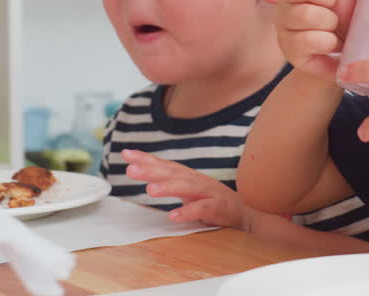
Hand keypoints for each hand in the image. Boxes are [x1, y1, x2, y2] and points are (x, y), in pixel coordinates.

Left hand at [121, 149, 253, 228]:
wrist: (243, 212)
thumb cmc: (211, 200)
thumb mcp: (188, 189)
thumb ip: (171, 183)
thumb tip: (147, 178)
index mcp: (187, 175)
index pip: (164, 164)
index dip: (146, 158)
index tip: (125, 154)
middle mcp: (196, 180)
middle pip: (172, 173)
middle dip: (151, 170)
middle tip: (130, 170)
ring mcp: (207, 193)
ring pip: (186, 188)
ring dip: (168, 188)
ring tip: (150, 190)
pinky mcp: (216, 208)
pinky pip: (201, 210)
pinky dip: (187, 211)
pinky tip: (173, 215)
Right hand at [275, 0, 360, 79]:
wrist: (346, 56)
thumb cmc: (346, 19)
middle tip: (335, 7)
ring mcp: (283, 24)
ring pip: (305, 14)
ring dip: (329, 21)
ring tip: (334, 27)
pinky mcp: (288, 48)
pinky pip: (308, 39)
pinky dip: (328, 41)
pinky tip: (331, 43)